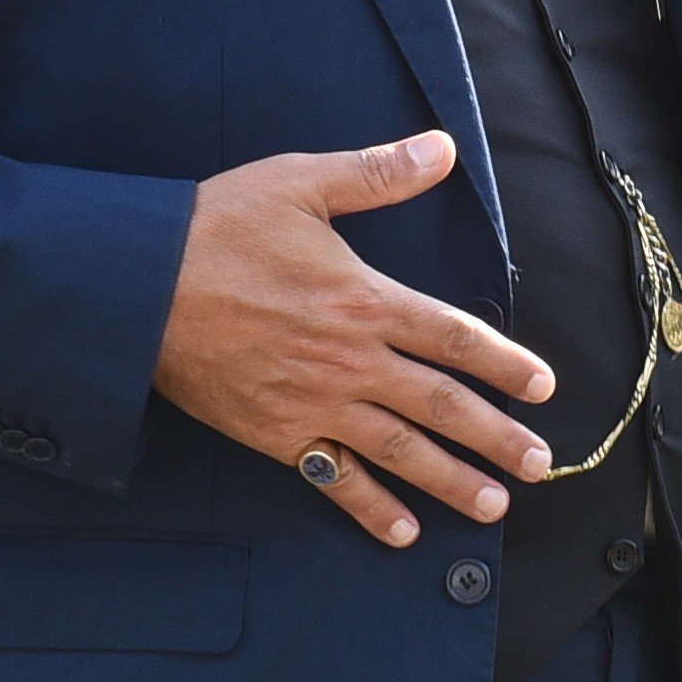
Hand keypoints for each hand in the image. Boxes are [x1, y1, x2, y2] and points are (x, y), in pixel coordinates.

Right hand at [148, 133, 553, 547]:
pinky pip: (334, 479)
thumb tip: (440, 148)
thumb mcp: (300, 183)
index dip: (505, 363)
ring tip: (492, 506)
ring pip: (399, 451)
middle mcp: (351, 359)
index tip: (543, 387)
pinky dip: (370, 507)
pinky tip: (403, 532)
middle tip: (538, 465)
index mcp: (365, 299)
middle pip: (441, 405)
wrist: (137, 286)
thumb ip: (376, 174)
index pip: (455, 337)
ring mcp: (315, 403)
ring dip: (450, 481)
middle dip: (496, 437)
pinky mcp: (277, 434)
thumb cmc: (217, 227)